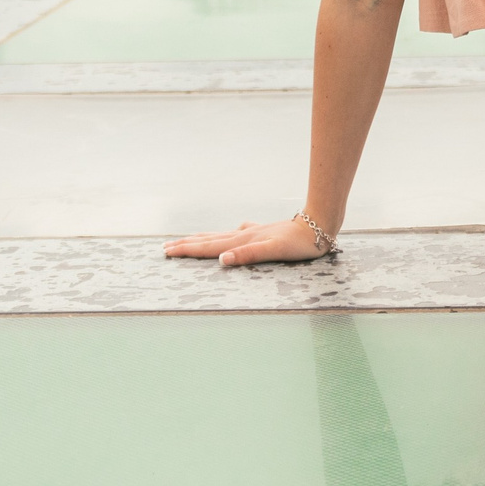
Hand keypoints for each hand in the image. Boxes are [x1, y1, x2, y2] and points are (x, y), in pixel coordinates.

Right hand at [164, 217, 331, 266]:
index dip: (187, 250)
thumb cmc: (299, 243)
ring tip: (187, 239)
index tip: (167, 251)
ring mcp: (253, 232)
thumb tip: (222, 260)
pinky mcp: (264, 232)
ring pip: (221, 236)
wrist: (319, 225)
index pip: (209, 248)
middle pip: (210, 240)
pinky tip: (233, 232)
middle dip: (187, 245)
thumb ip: (248, 255)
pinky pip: (237, 234)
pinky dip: (227, 236)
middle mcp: (244, 235)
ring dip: (202, 239)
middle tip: (165, 247)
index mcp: (243, 241)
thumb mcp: (274, 251)